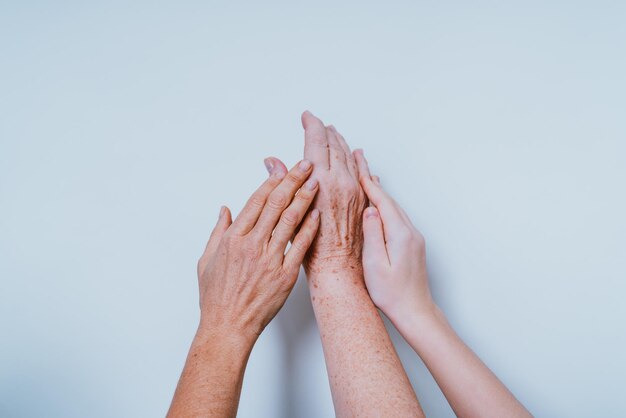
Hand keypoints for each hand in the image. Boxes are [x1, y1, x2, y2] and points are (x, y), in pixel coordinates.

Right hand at [196, 158, 319, 340]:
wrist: (228, 326)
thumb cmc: (216, 297)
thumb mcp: (206, 260)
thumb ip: (217, 232)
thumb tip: (225, 210)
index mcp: (233, 238)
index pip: (256, 201)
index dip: (271, 182)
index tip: (282, 168)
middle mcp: (252, 244)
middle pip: (276, 204)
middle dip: (292, 180)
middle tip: (305, 165)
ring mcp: (269, 259)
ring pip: (290, 220)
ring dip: (304, 198)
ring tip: (315, 182)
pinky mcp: (284, 275)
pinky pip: (300, 246)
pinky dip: (309, 228)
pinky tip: (317, 214)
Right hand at [301, 111, 366, 273]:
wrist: (340, 272)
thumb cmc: (314, 252)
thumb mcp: (292, 216)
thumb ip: (285, 183)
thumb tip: (273, 162)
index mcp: (325, 183)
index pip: (318, 143)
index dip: (312, 126)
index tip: (307, 116)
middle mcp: (343, 184)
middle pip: (336, 146)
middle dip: (326, 131)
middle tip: (317, 122)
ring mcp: (357, 192)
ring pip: (350, 158)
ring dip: (341, 142)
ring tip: (334, 133)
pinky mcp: (364, 203)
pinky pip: (362, 173)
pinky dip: (357, 160)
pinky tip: (357, 155)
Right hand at [354, 149, 434, 322]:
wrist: (415, 311)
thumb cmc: (392, 294)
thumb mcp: (375, 265)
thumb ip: (372, 235)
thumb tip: (369, 209)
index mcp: (399, 234)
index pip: (381, 201)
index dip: (368, 183)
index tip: (357, 166)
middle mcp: (410, 232)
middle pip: (389, 199)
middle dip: (372, 180)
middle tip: (360, 159)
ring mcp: (413, 237)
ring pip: (393, 207)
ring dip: (379, 192)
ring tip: (366, 176)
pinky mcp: (412, 244)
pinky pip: (397, 217)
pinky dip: (385, 206)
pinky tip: (379, 204)